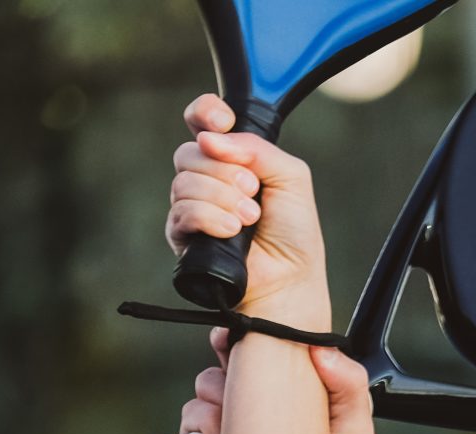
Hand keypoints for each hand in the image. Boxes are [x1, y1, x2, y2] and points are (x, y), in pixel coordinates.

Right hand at [165, 94, 330, 328]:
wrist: (289, 278)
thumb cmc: (293, 231)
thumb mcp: (291, 176)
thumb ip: (257, 148)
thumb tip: (211, 138)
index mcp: (231, 157)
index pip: (201, 119)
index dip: (205, 113)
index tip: (223, 122)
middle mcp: (207, 176)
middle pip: (190, 151)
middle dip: (225, 171)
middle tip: (254, 192)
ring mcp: (191, 204)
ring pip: (184, 182)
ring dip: (222, 197)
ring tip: (250, 218)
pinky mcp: (181, 233)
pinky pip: (182, 211)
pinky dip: (210, 218)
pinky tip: (232, 230)